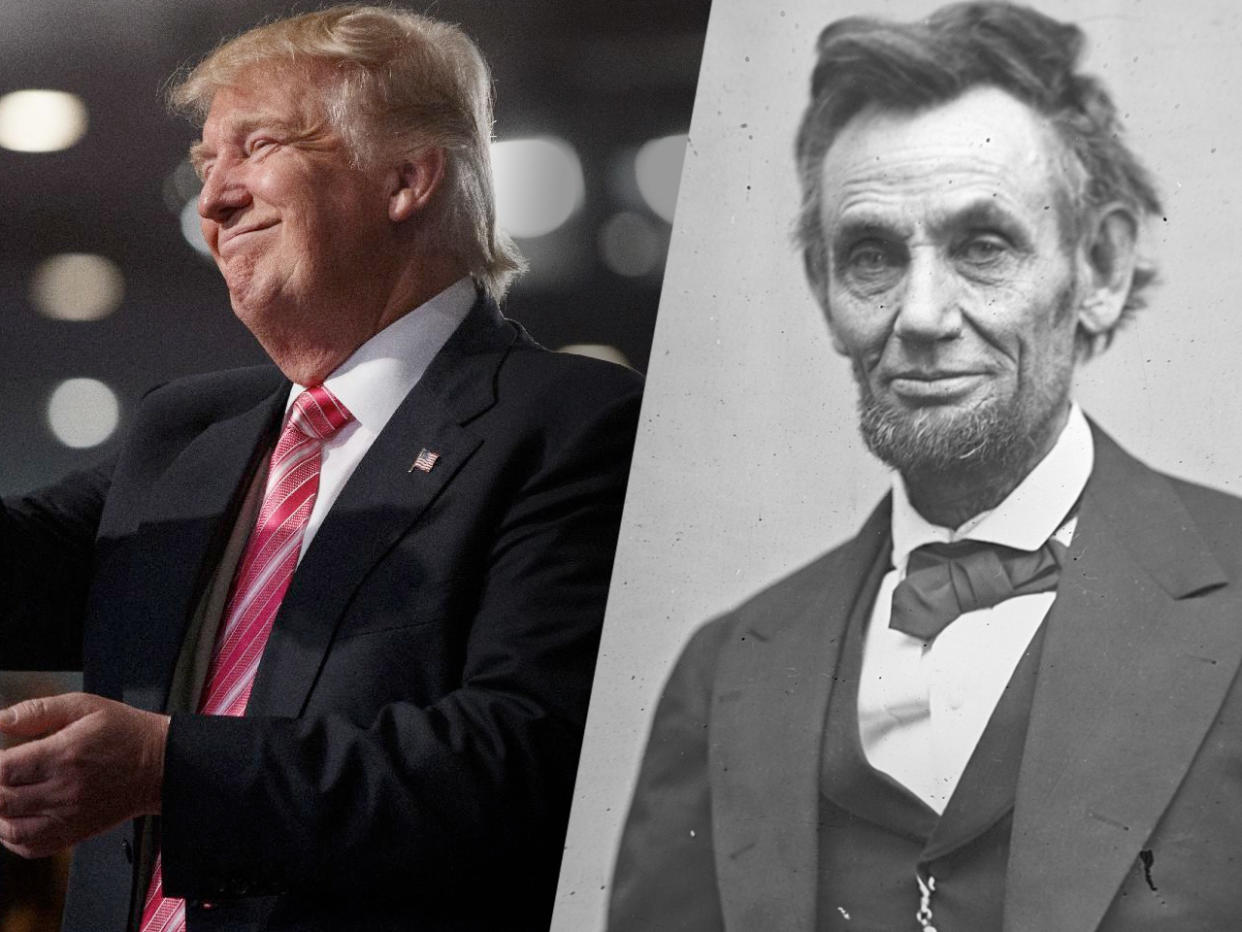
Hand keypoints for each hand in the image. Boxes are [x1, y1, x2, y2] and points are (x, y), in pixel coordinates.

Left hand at [0, 692, 168, 858]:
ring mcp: (68, 816)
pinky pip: (28, 846)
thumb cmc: (126, 733)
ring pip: (8, 827)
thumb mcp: (86, 706)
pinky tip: (13, 817)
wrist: (162, 765)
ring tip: (4, 795)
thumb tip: (1, 718)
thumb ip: (39, 710)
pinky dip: (10, 836)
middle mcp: (64, 790)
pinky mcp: (74, 833)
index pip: (3, 769)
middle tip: (1, 773)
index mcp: (64, 755)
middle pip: (0, 800)